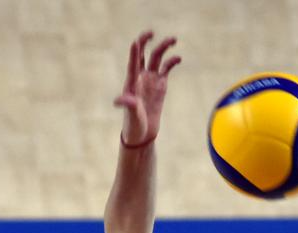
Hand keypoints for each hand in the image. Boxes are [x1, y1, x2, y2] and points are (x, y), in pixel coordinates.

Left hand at [114, 31, 180, 145]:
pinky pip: (167, 68)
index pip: (133, 64)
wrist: (143, 134)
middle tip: (151, 33)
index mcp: (132, 82)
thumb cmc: (134, 125)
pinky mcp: (161, 84)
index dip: (134, 53)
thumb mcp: (131, 115)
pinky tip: (178, 58)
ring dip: (164, 47)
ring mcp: (151, 79)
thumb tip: (119, 100)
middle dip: (145, 41)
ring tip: (173, 40)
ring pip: (157, 57)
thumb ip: (128, 105)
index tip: (135, 43)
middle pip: (143, 53)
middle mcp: (141, 77)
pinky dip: (172, 62)